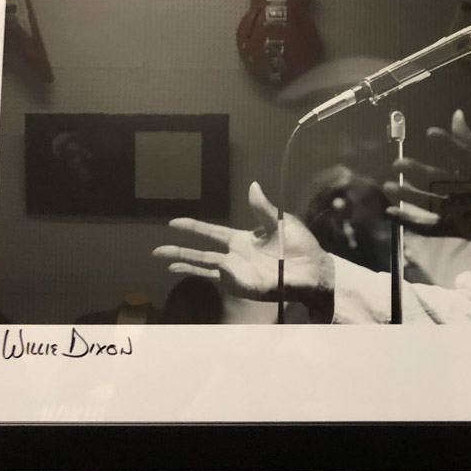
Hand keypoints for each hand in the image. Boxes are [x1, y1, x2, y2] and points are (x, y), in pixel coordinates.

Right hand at [152, 182, 334, 309]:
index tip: (173, 222)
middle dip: (180, 250)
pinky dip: (216, 272)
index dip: (193, 227)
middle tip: (156, 250)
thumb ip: (262, 208)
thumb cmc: (300, 246)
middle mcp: (235, 256)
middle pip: (201, 253)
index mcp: (242, 239)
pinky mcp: (244, 285)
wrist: (313, 270)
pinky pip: (225, 278)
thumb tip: (252, 185)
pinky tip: (209, 265)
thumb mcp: (280, 222)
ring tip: (165, 264)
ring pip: (205, 268)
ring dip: (185, 265)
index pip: (211, 233)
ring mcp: (237, 273)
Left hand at [385, 110, 470, 248]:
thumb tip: (455, 114)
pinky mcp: (452, 228)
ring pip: (431, 204)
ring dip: (409, 195)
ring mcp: (459, 212)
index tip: (430, 132)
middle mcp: (468, 193)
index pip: (464, 155)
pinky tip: (391, 212)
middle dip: (419, 172)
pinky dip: (409, 221)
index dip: (448, 144)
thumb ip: (470, 138)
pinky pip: (428, 227)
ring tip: (389, 186)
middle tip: (398, 163)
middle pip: (442, 182)